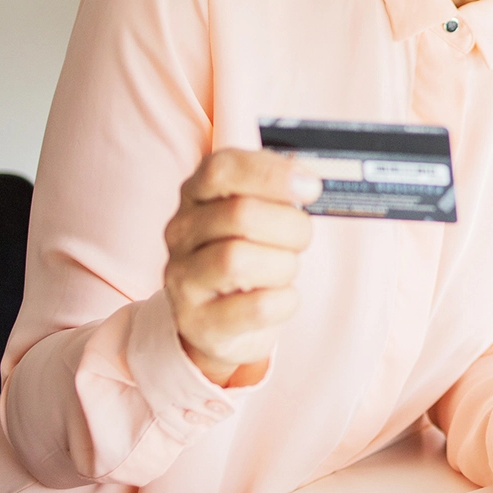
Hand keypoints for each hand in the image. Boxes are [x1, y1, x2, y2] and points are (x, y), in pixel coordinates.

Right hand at [163, 149, 321, 386]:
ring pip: (239, 260)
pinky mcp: (199, 322)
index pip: (221, 169)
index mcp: (197, 195)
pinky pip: (257, 307)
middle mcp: (181, 232)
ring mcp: (183, 278)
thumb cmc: (250, 255)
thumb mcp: (259, 214)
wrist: (220, 322)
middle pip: (240, 214)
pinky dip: (283, 301)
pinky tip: (279, 298)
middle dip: (290, 227)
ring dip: (282, 265)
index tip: (310, 187)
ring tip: (283, 271)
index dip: (271, 174)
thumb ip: (278, 192)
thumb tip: (307, 181)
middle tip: (301, 238)